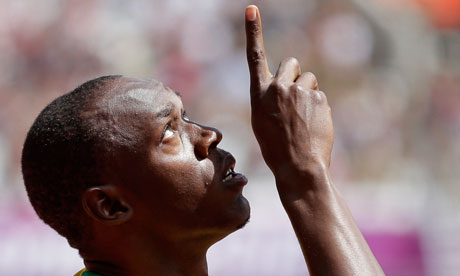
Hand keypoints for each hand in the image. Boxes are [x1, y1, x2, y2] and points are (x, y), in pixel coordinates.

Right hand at [245, 6, 333, 189]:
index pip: (255, 56)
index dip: (253, 31)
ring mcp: (299, 91)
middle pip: (291, 63)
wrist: (298, 167)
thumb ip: (270, 98)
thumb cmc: (276, 147)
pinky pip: (319, 94)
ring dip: (308, 93)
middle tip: (295, 99)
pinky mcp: (318, 97)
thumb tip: (286, 85)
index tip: (252, 9)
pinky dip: (318, 106)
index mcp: (259, 94)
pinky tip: (313, 124)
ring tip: (304, 118)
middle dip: (295, 75)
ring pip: (308, 79)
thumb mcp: (263, 121)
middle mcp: (278, 87)